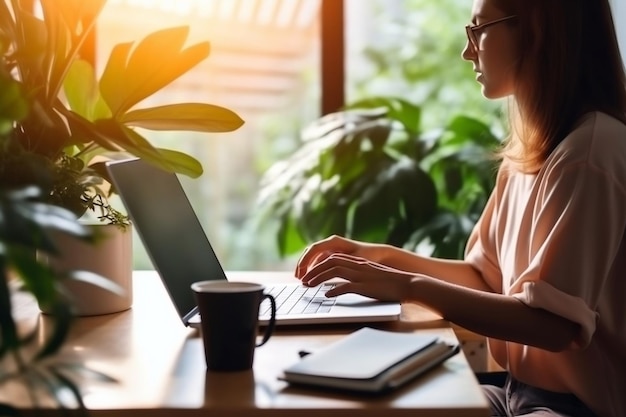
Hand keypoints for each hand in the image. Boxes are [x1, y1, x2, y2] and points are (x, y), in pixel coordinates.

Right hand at [295, 235, 377, 278]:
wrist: (380, 255)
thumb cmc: (369, 257)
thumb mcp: (354, 260)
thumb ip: (338, 264)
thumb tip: (324, 269)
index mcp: (334, 242)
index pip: (314, 249)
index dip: (305, 261)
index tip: (301, 273)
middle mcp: (331, 243)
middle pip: (311, 252)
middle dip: (303, 265)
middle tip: (298, 278)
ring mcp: (332, 248)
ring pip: (314, 257)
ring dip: (308, 268)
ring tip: (304, 280)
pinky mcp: (335, 255)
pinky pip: (320, 261)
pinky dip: (315, 269)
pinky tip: (314, 279)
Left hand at [300, 252, 414, 301]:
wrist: (408, 284)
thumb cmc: (389, 282)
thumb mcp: (369, 275)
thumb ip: (354, 275)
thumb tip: (338, 283)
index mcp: (358, 262)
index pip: (333, 258)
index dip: (318, 265)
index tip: (308, 273)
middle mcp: (358, 266)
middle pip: (330, 262)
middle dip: (314, 271)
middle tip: (303, 280)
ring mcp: (361, 275)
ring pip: (334, 272)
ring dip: (319, 278)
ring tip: (308, 286)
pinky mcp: (366, 286)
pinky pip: (346, 286)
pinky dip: (334, 290)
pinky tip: (326, 295)